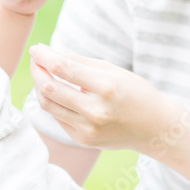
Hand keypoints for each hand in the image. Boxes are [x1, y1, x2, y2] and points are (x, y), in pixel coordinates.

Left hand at [28, 44, 189, 153]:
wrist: (154, 128)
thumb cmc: (134, 92)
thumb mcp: (112, 70)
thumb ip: (79, 62)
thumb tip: (47, 54)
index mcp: (106, 87)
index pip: (63, 68)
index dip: (44, 56)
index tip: (36, 48)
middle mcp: (95, 111)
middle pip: (49, 88)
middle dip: (37, 70)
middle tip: (35, 60)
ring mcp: (88, 129)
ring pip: (48, 105)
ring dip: (39, 86)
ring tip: (41, 74)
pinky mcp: (83, 140)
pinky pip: (58, 117)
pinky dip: (53, 102)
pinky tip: (56, 92)